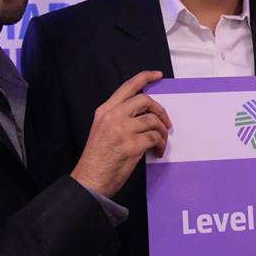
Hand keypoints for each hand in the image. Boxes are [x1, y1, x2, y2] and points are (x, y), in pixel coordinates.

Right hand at [71, 71, 170, 196]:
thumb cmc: (97, 159)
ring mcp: (122, 130)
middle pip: (145, 100)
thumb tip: (145, 115)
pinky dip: (160, 145)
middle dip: (160, 110)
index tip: (157, 75)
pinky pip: (154, 138)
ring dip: (162, 132)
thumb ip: (120, 118)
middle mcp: (113, 116)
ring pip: (152, 120)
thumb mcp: (102, 130)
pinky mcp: (131, 146)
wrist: (89, 180)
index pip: (127, 87)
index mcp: (105, 111)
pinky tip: (157, 152)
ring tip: (161, 142)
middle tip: (166, 123)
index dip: (144, 77)